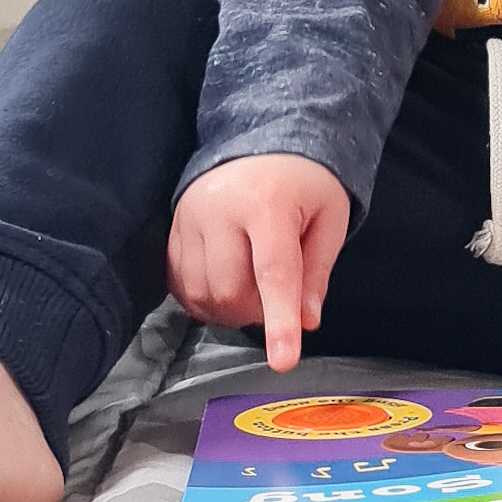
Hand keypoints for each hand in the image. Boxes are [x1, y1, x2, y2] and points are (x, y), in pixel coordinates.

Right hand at [167, 153, 350, 373]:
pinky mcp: (172, 226)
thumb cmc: (304, 182)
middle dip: (256, 311)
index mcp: (267, 202)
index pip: (273, 272)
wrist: (261, 139)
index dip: (279, 321)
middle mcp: (220, 208)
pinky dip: (203, 300)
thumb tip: (306, 321)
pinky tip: (225, 285)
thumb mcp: (329, 218)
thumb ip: (317, 271)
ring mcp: (188, 216)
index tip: (283, 362)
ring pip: (201, 294)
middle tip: (276, 297)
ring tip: (252, 288)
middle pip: (230, 291)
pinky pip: (179, 284)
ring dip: (229, 309)